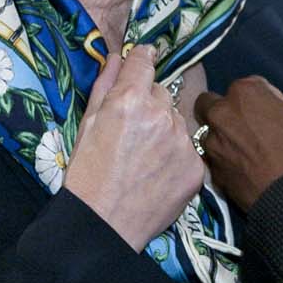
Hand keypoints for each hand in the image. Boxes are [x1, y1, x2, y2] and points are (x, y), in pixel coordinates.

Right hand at [65, 45, 205, 249]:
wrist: (103, 226)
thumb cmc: (86, 175)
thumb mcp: (86, 125)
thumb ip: (105, 86)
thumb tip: (118, 57)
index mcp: (130, 100)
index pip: (145, 60)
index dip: (141, 61)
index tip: (141, 64)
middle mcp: (162, 115)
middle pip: (161, 94)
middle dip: (149, 105)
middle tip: (131, 133)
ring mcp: (183, 142)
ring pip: (177, 122)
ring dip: (164, 131)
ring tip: (143, 159)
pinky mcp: (196, 168)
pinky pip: (188, 150)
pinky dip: (175, 158)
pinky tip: (156, 175)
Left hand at [192, 76, 282, 211]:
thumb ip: (274, 110)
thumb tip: (267, 116)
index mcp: (245, 92)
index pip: (246, 86)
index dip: (258, 100)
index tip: (269, 115)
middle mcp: (222, 113)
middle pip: (211, 104)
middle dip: (224, 112)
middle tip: (245, 128)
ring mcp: (213, 143)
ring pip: (209, 134)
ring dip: (223, 139)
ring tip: (245, 155)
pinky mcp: (213, 171)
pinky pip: (216, 160)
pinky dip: (226, 162)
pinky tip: (243, 172)